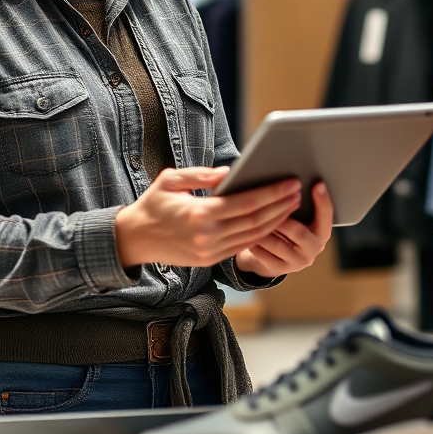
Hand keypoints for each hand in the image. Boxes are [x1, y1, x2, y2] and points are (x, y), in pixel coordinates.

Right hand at [115, 167, 302, 268]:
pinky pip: (242, 246)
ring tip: (292, 204)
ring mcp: (209, 252)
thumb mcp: (171, 180)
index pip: (245, 203)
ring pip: (252, 236)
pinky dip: (261, 235)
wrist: (134, 240)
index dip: (271, 193)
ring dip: (276, 221)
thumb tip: (230, 172)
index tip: (290, 182)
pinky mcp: (209, 261)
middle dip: (280, 205)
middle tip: (298, 191)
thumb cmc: (153, 204)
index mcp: (199, 214)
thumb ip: (201, 174)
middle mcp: (207, 236)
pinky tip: (273, 222)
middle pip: (255, 221)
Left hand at [235, 182, 333, 278]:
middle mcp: (314, 249)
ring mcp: (297, 262)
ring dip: (263, 229)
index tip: (318, 184)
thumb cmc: (286, 226)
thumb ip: (298, 204)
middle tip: (269, 202)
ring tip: (250, 215)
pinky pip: (263, 254)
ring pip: (276, 243)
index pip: (326, 215)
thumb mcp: (299, 217)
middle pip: (298, 231)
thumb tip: (291, 182)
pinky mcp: (280, 269)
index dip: (323, 200)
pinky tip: (245, 231)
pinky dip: (254, 241)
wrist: (275, 255)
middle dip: (282, 216)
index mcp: (322, 232)